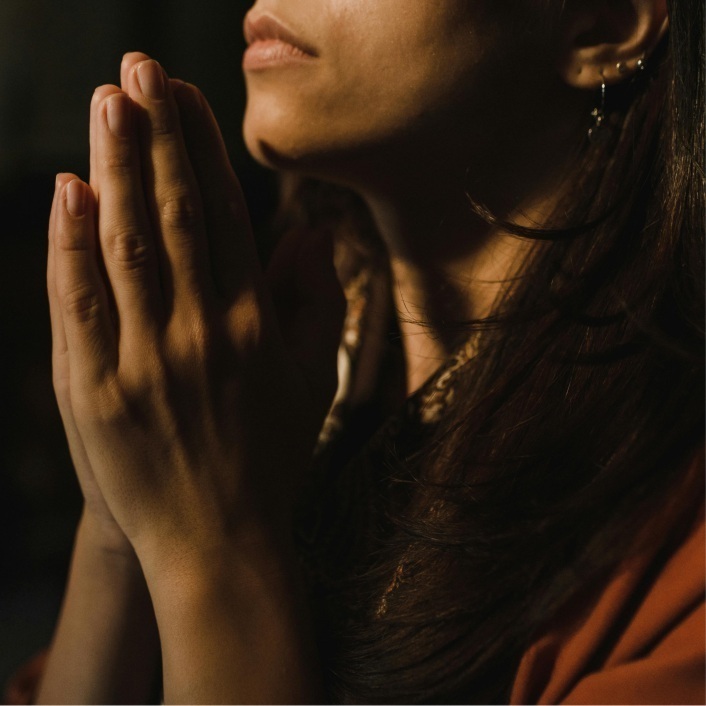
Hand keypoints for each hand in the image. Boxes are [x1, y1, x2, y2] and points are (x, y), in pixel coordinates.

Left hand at [48, 53, 343, 572]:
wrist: (220, 545)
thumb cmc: (269, 461)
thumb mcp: (310, 385)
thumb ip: (315, 306)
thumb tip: (312, 236)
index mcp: (257, 328)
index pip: (225, 218)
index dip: (204, 152)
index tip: (186, 96)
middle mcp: (204, 334)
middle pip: (174, 215)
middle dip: (157, 136)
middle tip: (140, 68)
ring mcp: (147, 362)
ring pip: (127, 246)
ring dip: (114, 169)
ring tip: (107, 104)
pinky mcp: (97, 392)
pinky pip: (80, 305)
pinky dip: (70, 244)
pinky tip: (68, 192)